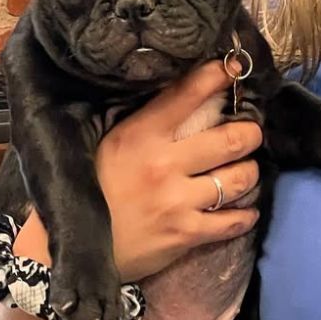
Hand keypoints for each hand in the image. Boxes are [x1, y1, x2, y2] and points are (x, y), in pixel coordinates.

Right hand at [14, 62, 261, 281]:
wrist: (69, 251)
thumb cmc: (90, 189)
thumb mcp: (109, 144)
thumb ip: (145, 122)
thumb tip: (184, 95)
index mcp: (141, 134)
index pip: (188, 94)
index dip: (218, 76)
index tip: (235, 68)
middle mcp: (164, 163)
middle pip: (231, 139)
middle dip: (250, 133)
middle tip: (251, 133)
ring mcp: (177, 200)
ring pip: (239, 179)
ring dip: (249, 172)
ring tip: (246, 169)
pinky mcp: (184, 233)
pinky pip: (231, 222)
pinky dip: (244, 216)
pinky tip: (245, 212)